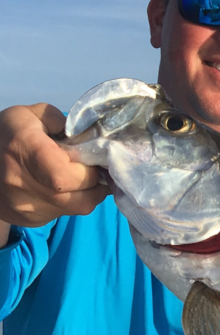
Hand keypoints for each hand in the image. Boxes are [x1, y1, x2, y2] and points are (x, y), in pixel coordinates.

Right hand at [0, 104, 104, 228]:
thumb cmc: (10, 134)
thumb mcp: (31, 115)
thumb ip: (64, 122)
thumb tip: (90, 138)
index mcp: (22, 150)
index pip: (66, 175)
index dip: (88, 172)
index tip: (93, 161)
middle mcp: (20, 182)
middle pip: (79, 199)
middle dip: (95, 185)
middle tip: (95, 171)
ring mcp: (23, 205)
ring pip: (76, 209)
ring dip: (88, 195)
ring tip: (81, 178)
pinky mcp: (27, 219)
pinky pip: (63, 214)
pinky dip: (72, 202)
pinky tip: (63, 188)